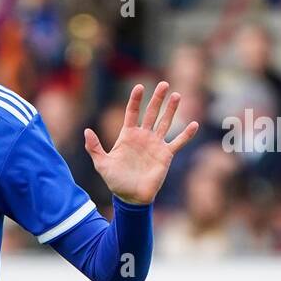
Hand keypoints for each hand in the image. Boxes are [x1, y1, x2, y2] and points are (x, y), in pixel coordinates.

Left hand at [84, 81, 199, 205]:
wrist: (131, 196)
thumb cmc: (115, 180)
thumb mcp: (101, 164)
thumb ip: (94, 148)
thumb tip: (86, 131)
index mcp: (127, 135)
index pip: (132, 113)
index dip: (135, 100)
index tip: (139, 86)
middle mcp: (143, 136)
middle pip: (151, 113)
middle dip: (157, 98)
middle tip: (164, 84)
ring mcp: (155, 144)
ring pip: (165, 122)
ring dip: (171, 110)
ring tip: (177, 95)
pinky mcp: (166, 155)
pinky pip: (178, 142)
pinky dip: (186, 134)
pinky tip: (194, 124)